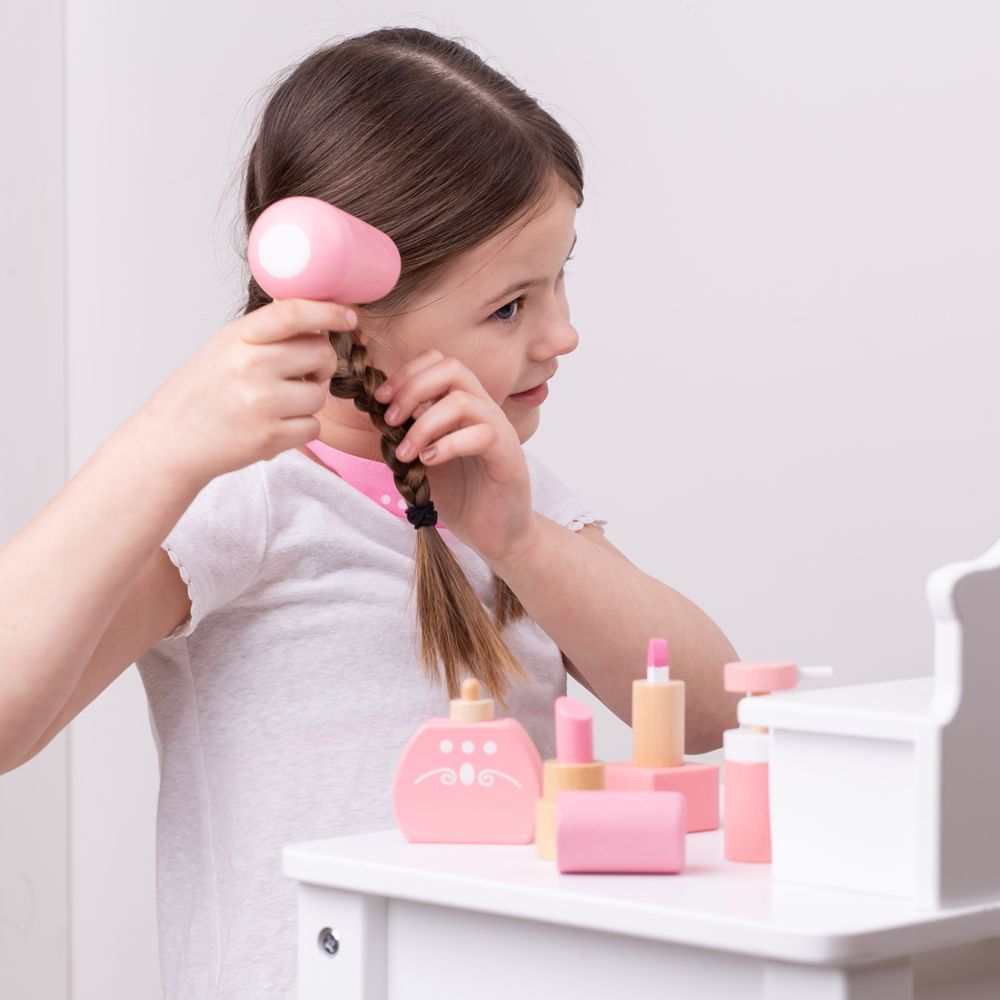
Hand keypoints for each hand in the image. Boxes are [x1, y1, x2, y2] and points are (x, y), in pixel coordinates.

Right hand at [139, 299, 353, 486]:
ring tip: (274, 406)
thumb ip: (266, 333)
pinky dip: (300, 429)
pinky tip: (272, 426)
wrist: (170, 442)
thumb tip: (315, 316)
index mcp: (238, 338)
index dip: (329, 312)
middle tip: (298, 376)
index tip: (349, 316)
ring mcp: (261, 402)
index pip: (293, 314)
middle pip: (320, 353)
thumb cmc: (202, 394)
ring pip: (319, 395)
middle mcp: (250, 366)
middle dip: (319, 365)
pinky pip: (313, 427)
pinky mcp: (269, 436)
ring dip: (306, 402)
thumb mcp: (224, 348)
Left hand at [375, 350, 538, 563]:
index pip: (438, 362)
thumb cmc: (462, 497)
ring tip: (406, 453)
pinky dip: (448, 445)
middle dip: (412, 389)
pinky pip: (482, 435)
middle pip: (452, 368)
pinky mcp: (510, 456)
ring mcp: (500, 431)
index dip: (406, 374)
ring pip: (463, 401)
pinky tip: (429, 462)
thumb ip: (406, 435)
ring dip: (424, 424)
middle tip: (390, 421)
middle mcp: (484, 410)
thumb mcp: (422, 460)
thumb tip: (375, 414)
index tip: (381, 401)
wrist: (497, 534)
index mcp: (464, 405)